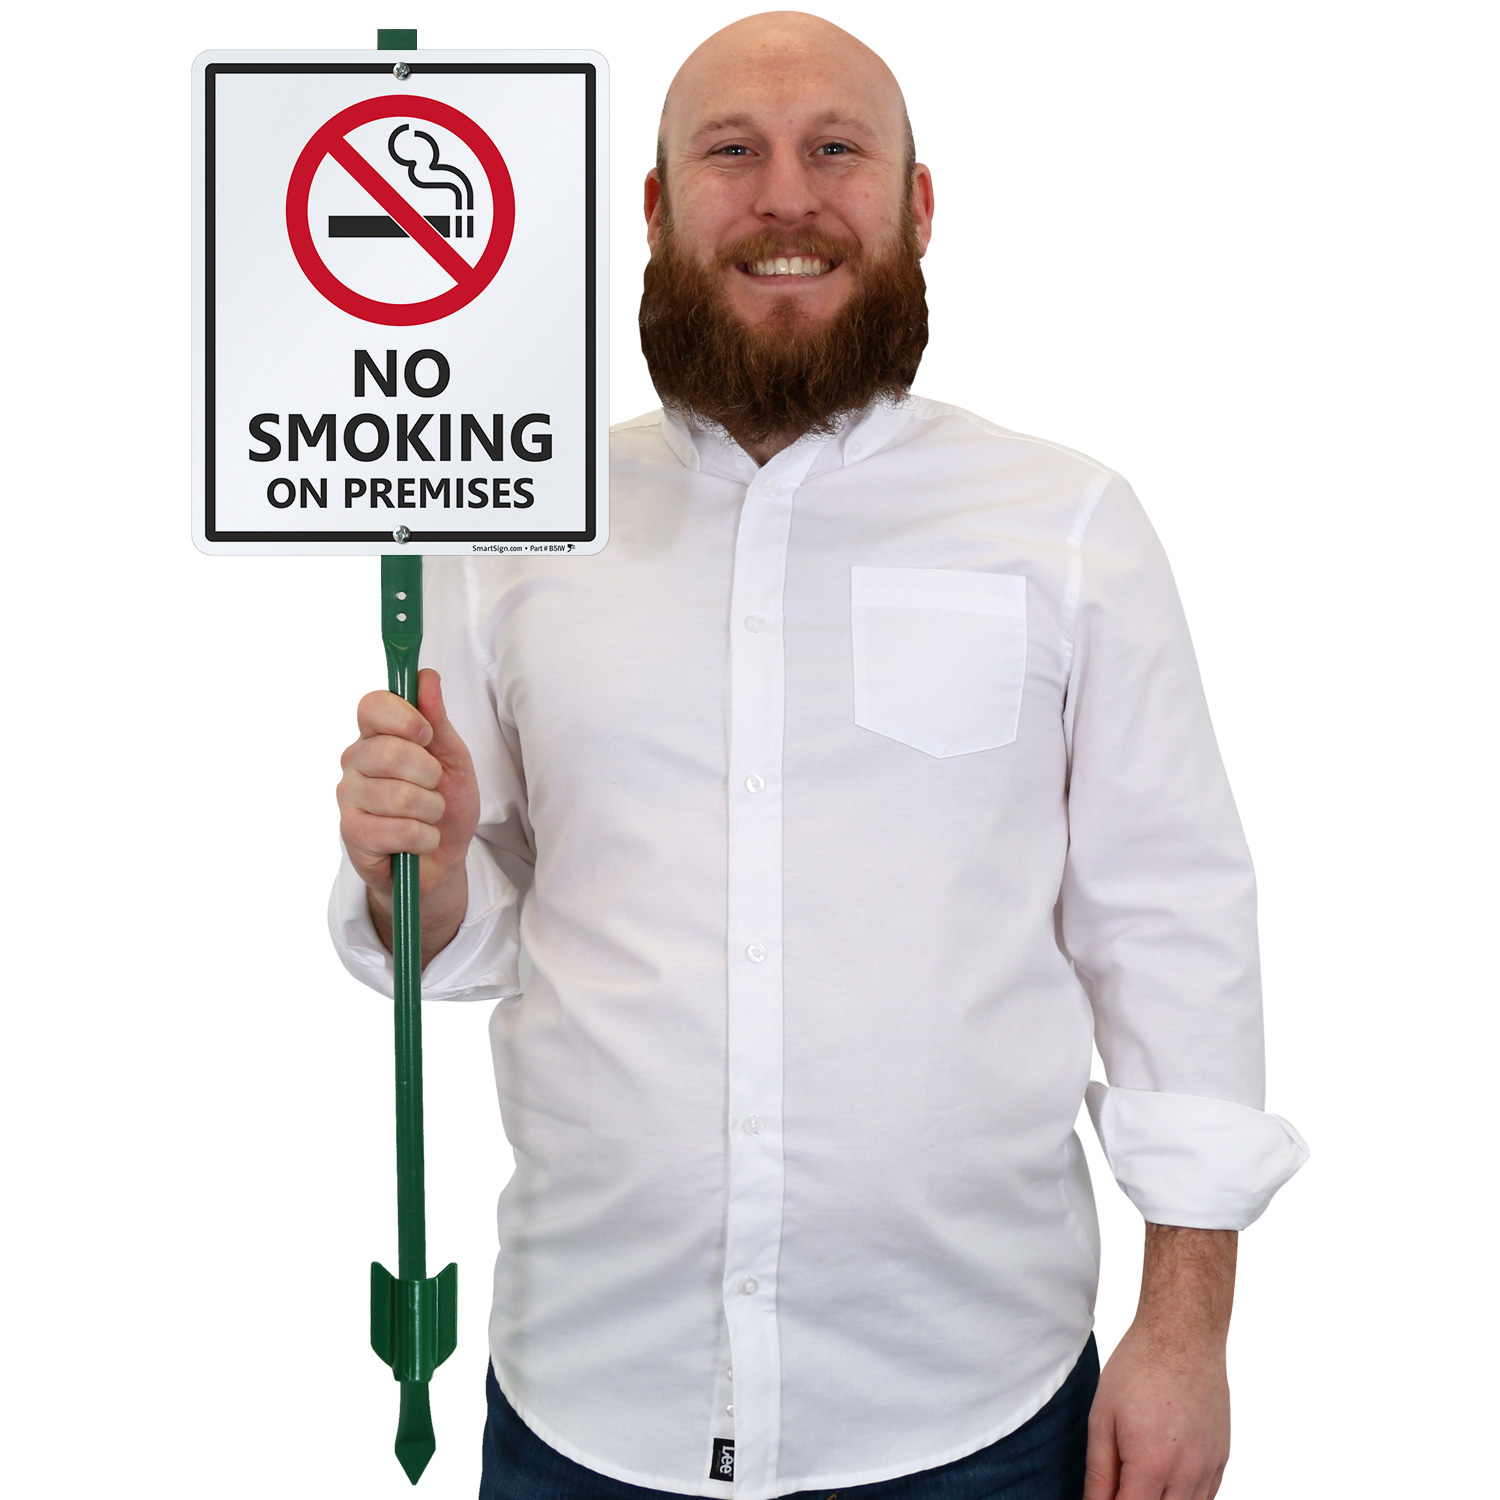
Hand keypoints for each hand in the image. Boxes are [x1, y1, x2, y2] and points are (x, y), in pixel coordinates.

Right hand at [336, 668, 479, 963]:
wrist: (441, 858)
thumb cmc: (445, 802)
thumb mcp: (453, 758)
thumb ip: (438, 720)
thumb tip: (426, 677)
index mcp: (378, 734)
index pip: (372, 705)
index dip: (403, 718)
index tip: (426, 735)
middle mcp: (356, 760)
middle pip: (389, 751)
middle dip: (429, 774)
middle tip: (434, 786)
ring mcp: (349, 796)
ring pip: (398, 795)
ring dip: (431, 810)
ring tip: (430, 815)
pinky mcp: (351, 832)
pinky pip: (397, 829)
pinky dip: (424, 836)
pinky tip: (421, 839)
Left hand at [1084, 1224, 1235, 1499]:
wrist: (1184, 1333)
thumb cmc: (1138, 1367)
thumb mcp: (1102, 1416)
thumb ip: (1099, 1471)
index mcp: (1151, 1465)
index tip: (1102, 1495)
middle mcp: (1186, 1474)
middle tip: (1120, 1481)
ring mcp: (1208, 1468)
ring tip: (1141, 1475)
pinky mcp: (1221, 1458)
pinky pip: (1206, 1497)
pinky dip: (1184, 1497)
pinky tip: (1165, 1479)